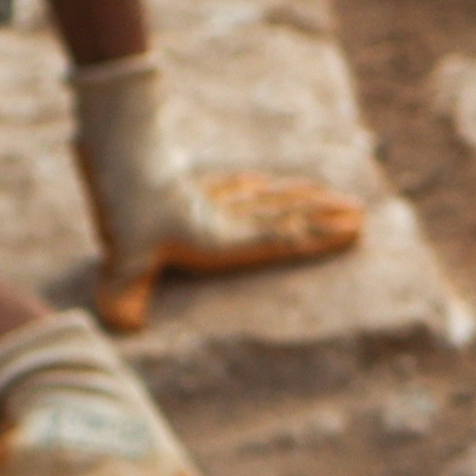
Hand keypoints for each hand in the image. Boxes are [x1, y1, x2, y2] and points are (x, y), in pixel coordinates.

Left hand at [69, 52, 370, 338]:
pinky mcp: (188, 182)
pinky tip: (260, 180)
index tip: (353, 231)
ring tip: (327, 194)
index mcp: (217, 238)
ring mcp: (207, 197)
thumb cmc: (123, 206)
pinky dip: (253, 184)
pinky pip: (231, 184)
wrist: (116, 146)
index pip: (278, 239)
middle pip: (282, 215)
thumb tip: (123, 328)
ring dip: (299, 197)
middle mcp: (221, 217)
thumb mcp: (124, 255)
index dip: (317, 238)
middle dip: (323, 215)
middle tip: (360, 212)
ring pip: (264, 197)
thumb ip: (127, 292)